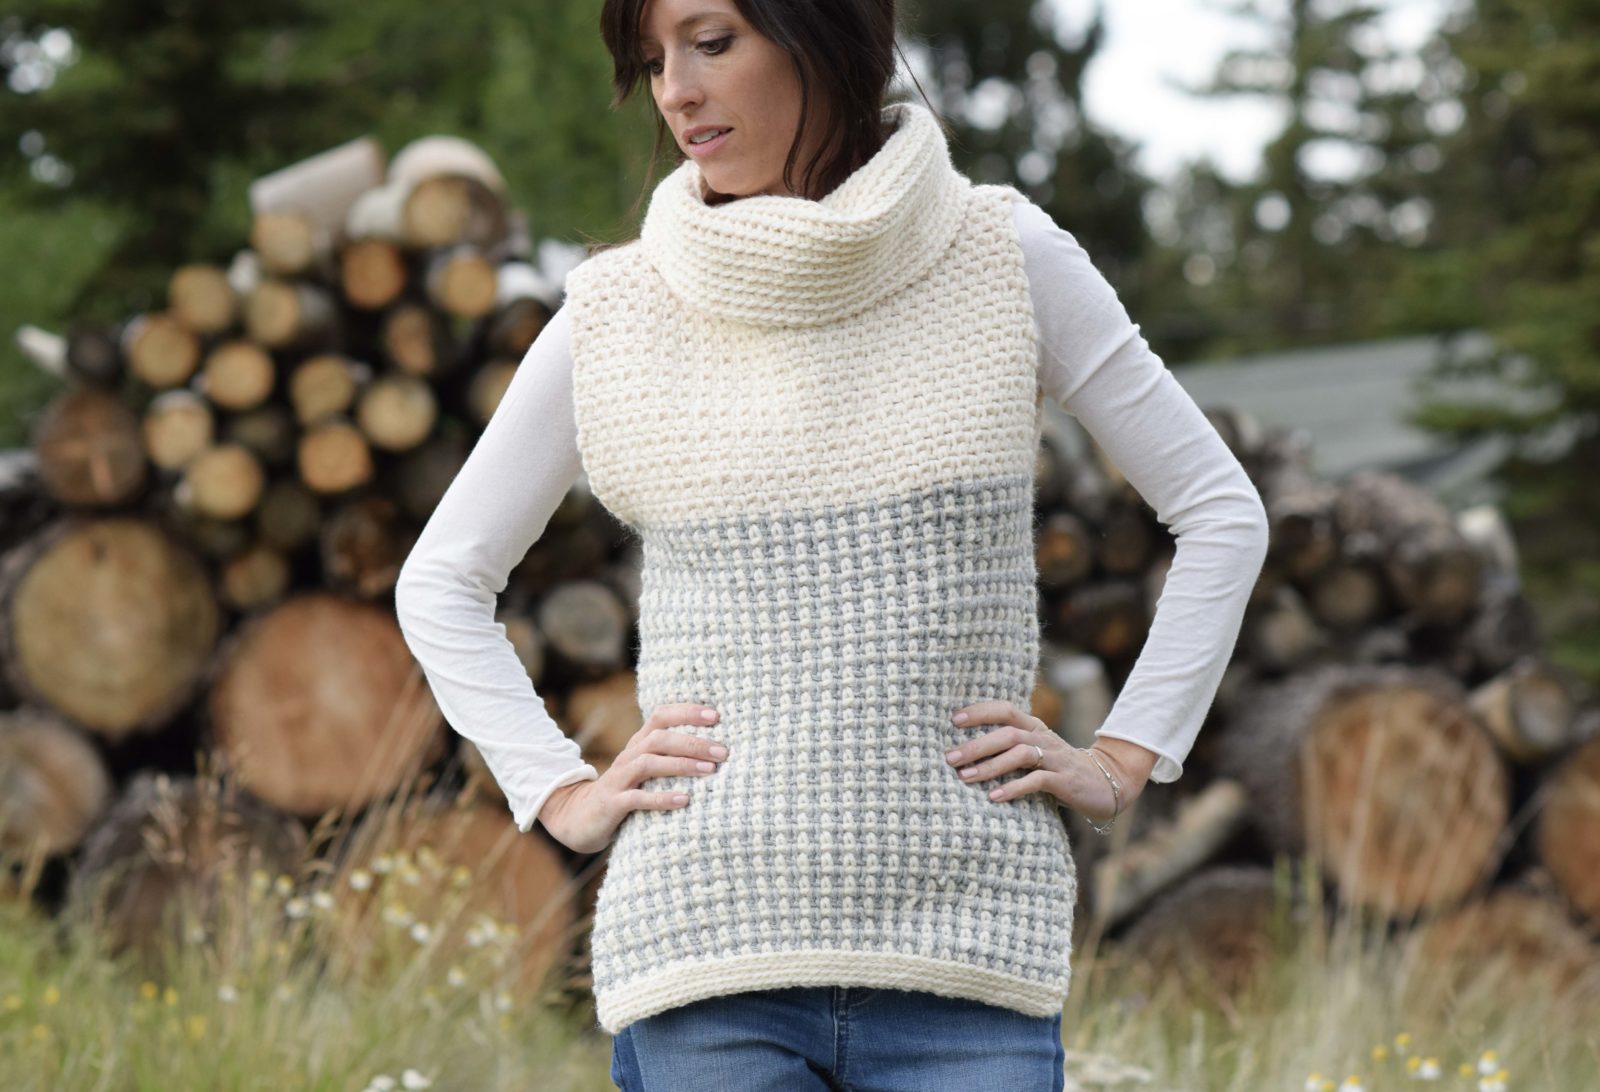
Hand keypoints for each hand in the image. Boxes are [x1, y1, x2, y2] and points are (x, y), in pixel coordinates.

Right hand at [536, 702, 727, 853]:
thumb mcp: (645, 770)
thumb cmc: (625, 792)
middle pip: (659, 738)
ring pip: (649, 763)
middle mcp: (628, 756)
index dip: (687, 712)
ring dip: (681, 765)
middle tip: (722, 752)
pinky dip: (661, 798)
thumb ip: (669, 757)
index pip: (661, 716)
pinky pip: (637, 798)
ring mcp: (618, 779)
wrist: (579, 818)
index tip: (716, 716)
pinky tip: (684, 800)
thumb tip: (714, 750)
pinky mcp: (612, 804)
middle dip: (693, 742)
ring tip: (709, 770)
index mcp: (638, 744)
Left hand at [944, 699, 1150, 822]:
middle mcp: (1043, 738)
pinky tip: (994, 797)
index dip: (980, 711)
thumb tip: (964, 750)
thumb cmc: (1057, 768)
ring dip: (990, 766)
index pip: (1005, 710)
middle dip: (976, 745)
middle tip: (950, 757)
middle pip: (1007, 733)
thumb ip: (1008, 747)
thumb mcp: (1034, 752)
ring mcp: (1055, 758)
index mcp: (1034, 727)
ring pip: (1020, 754)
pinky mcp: (1064, 780)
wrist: (1104, 783)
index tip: (954, 720)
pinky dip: (1014, 788)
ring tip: (965, 778)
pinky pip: (1036, 781)